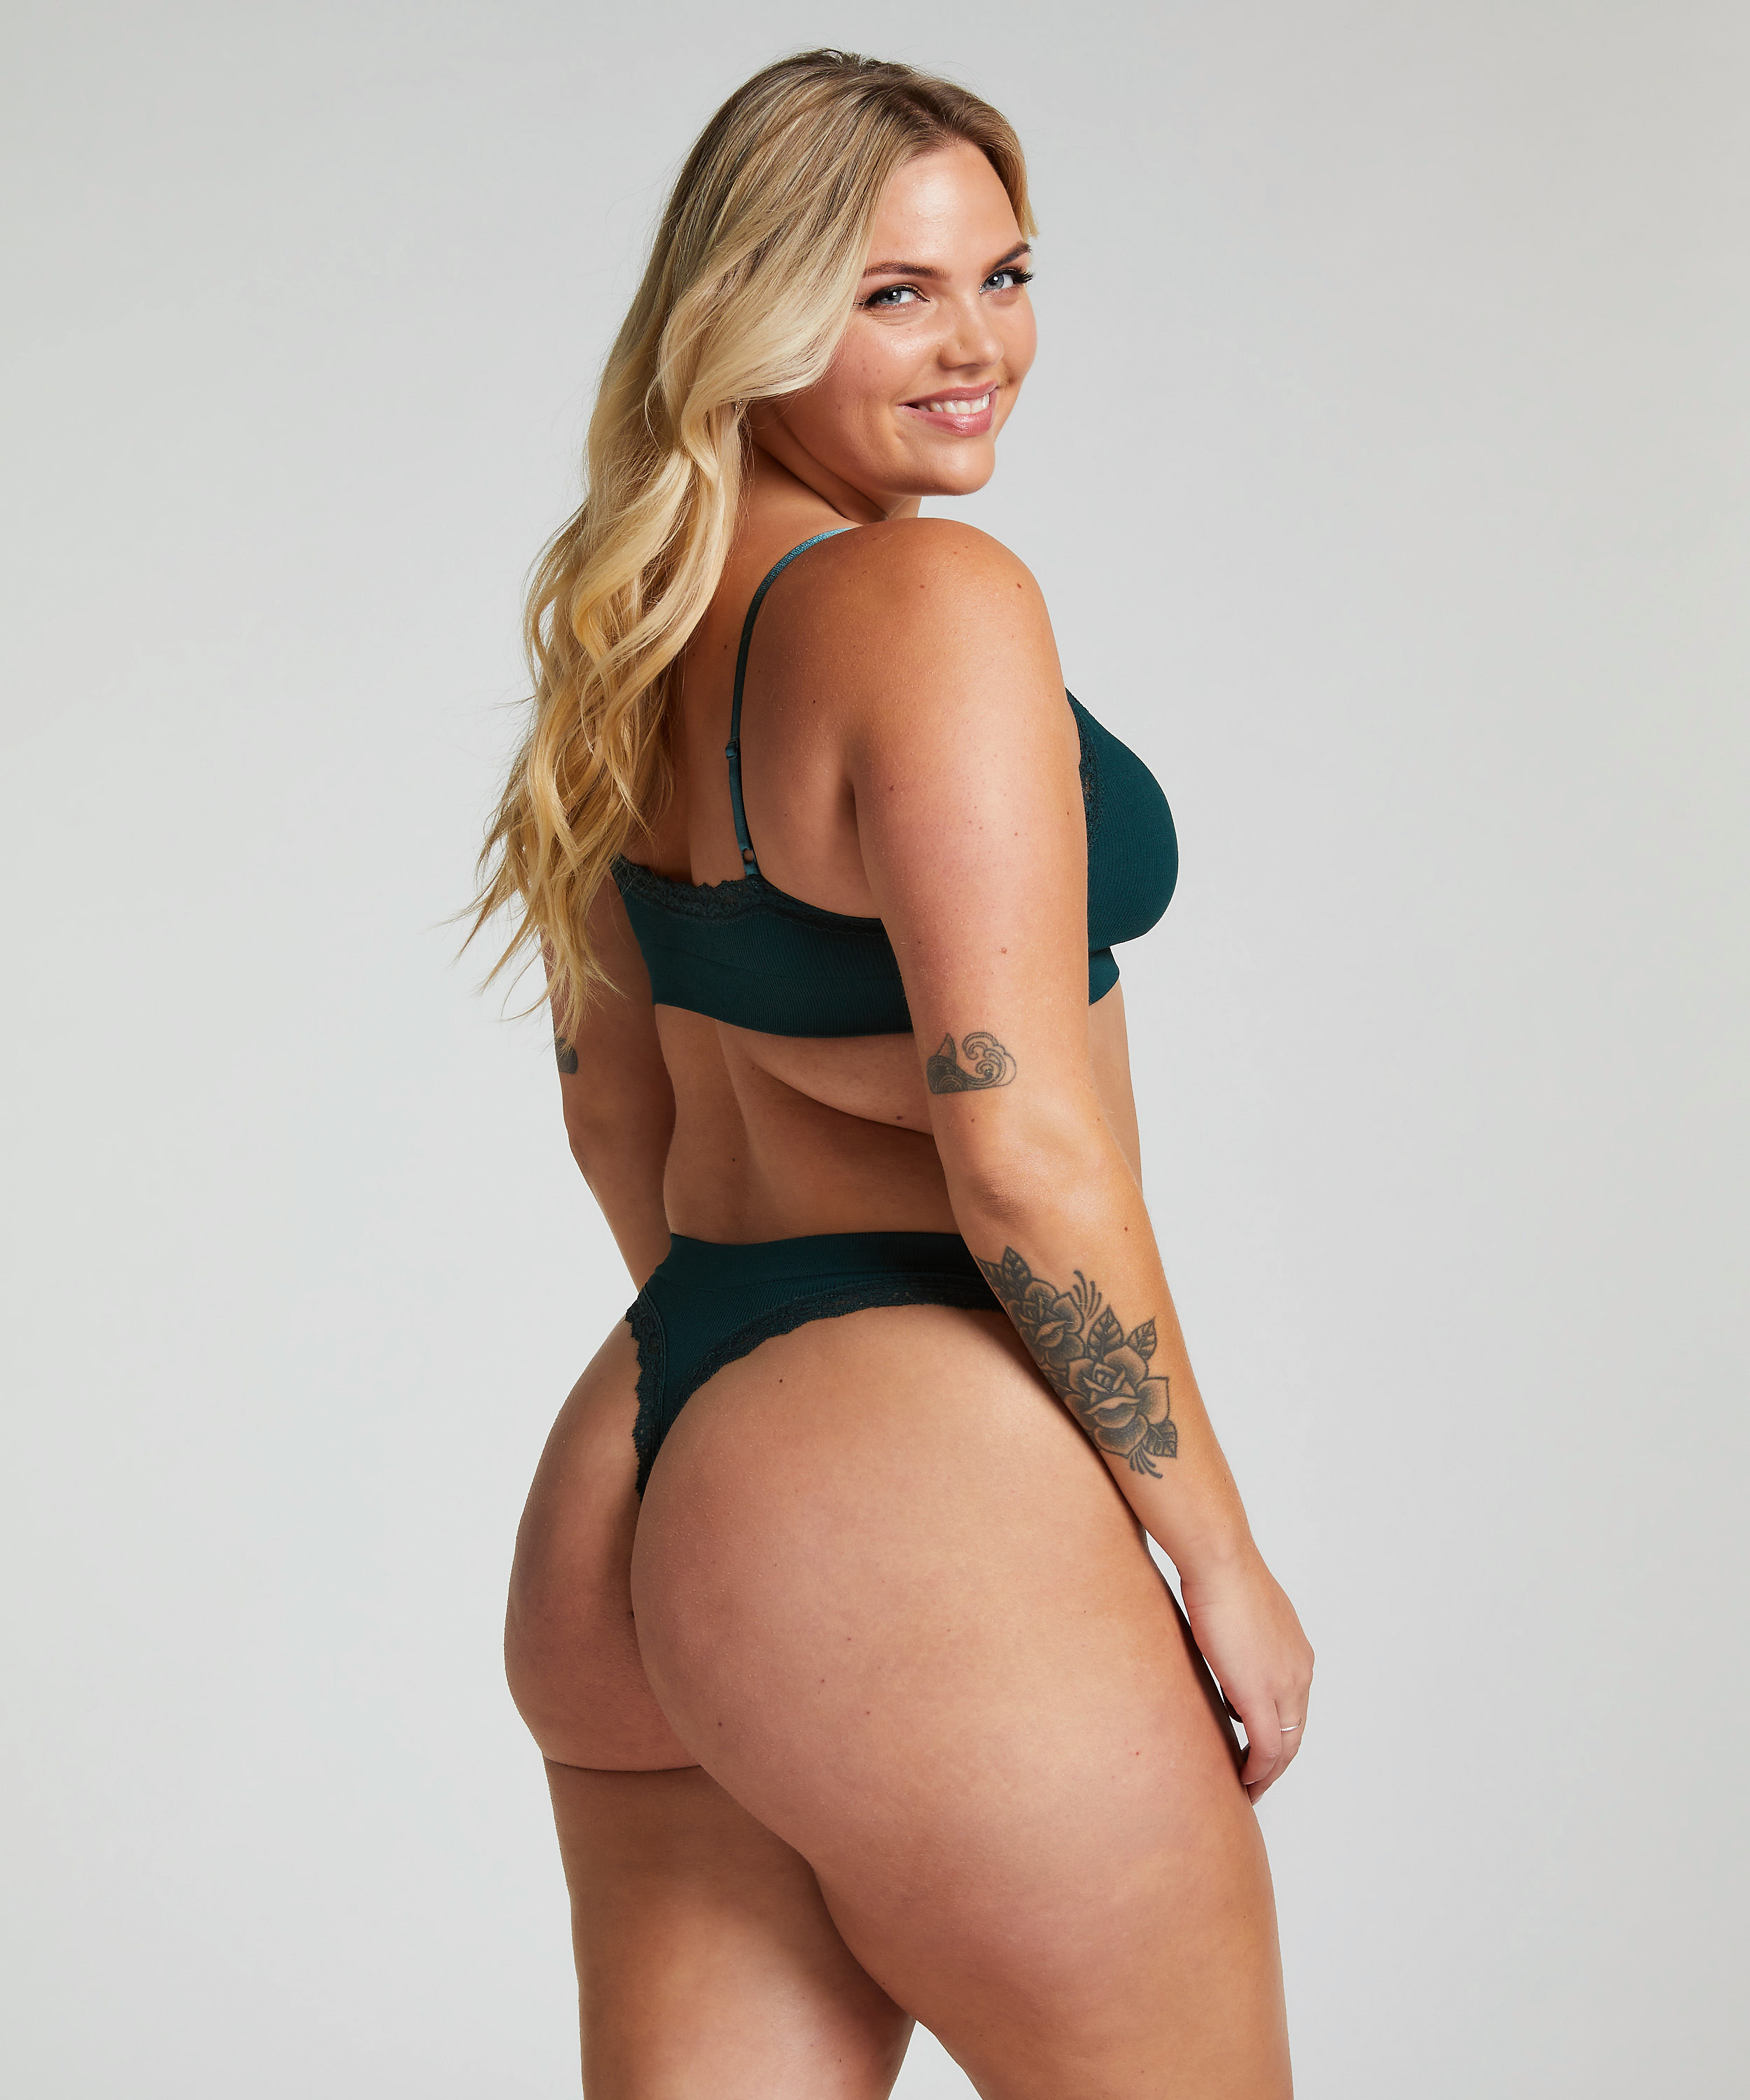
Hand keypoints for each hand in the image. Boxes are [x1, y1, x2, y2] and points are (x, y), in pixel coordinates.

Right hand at [1178, 1543, 1312, 1800]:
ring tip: (1250, 1786)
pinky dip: (1258, 1770)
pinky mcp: (1261, 1695)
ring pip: (1285, 1746)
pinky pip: (1266, 1747)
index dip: (1280, 1735)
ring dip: (1269, 1771)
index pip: (1294, 1709)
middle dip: (1278, 1762)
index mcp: (1296, 1653)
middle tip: (1257, 1779)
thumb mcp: (1243, 1616)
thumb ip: (1245, 1644)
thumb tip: (1231, 1666)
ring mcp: (1285, 1685)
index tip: (1261, 1750)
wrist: (1220, 1563)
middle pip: (1295, 1733)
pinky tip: (1244, 1779)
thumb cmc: (1222, 1576)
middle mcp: (1299, 1672)